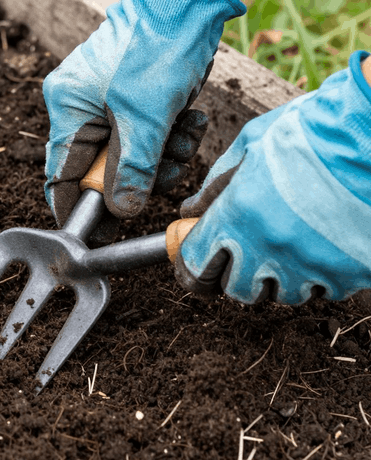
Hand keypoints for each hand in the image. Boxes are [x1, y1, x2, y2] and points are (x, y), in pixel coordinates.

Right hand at [43, 0, 244, 241]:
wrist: (189, 2)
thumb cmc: (159, 44)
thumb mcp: (148, 116)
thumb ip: (132, 169)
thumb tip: (122, 211)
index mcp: (68, 109)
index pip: (61, 175)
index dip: (80, 208)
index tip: (103, 234)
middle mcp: (82, 108)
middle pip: (102, 170)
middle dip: (140, 175)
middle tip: (167, 171)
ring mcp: (108, 104)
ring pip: (130, 157)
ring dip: (162, 156)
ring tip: (185, 136)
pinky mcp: (135, 101)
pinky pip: (147, 137)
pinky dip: (170, 137)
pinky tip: (191, 121)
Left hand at [176, 51, 370, 303]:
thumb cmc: (311, 128)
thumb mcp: (251, 144)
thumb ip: (215, 184)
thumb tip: (190, 210)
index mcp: (237, 217)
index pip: (196, 266)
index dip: (190, 268)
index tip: (192, 263)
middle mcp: (269, 249)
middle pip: (236, 289)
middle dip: (234, 273)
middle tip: (242, 251)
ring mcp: (311, 265)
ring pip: (281, 293)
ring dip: (277, 275)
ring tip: (287, 241)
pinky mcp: (350, 273)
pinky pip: (324, 289)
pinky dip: (317, 274)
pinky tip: (321, 243)